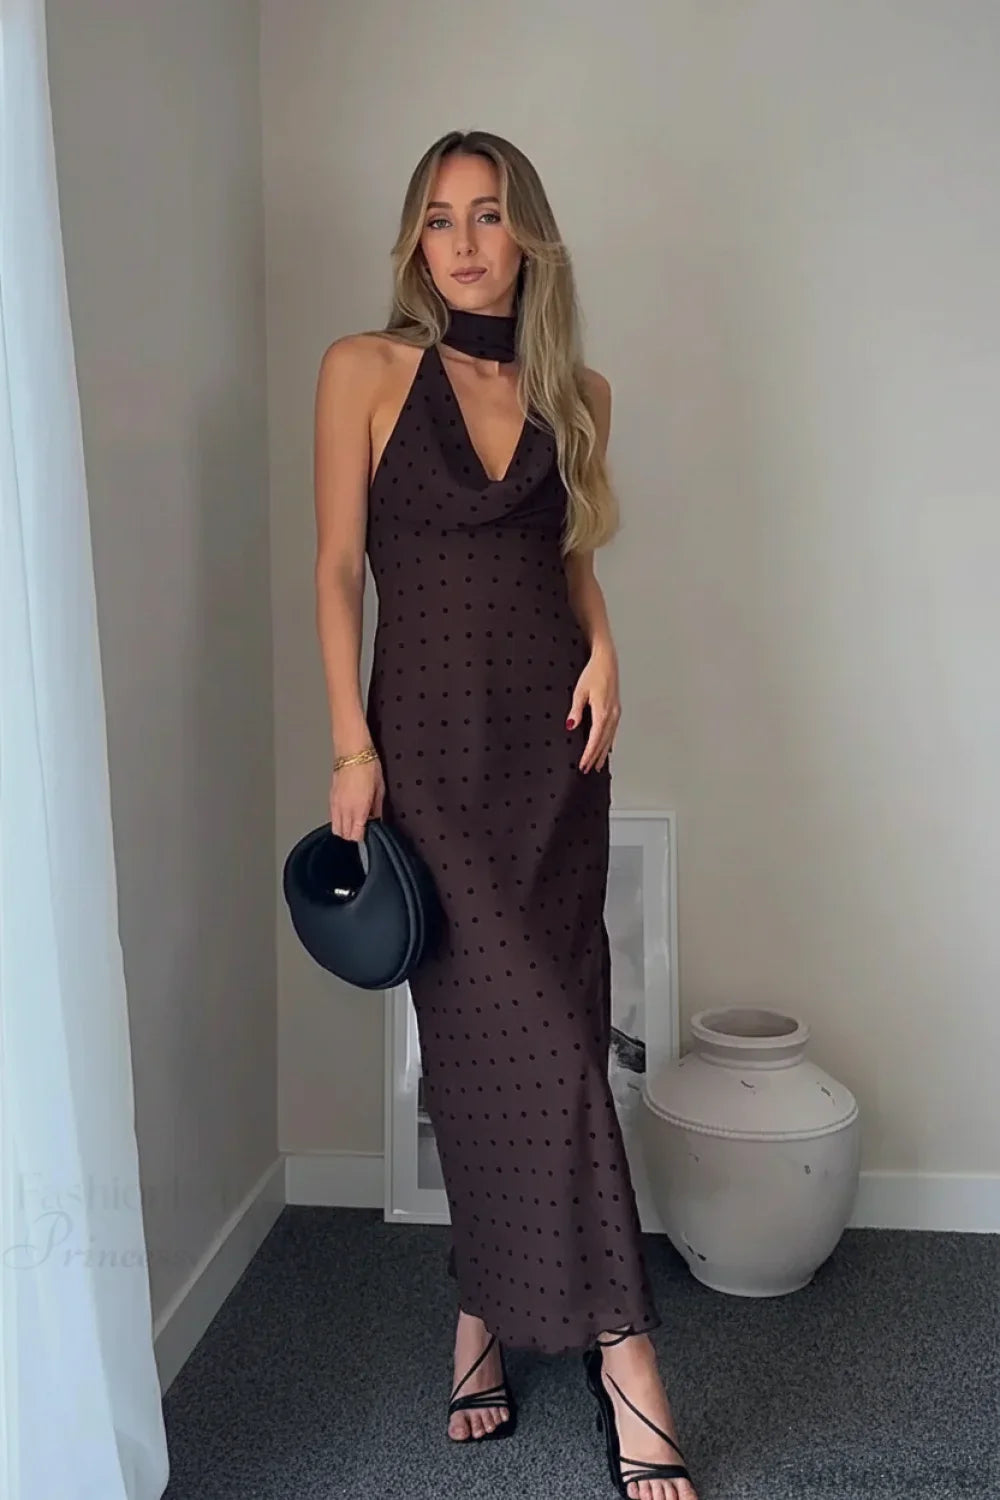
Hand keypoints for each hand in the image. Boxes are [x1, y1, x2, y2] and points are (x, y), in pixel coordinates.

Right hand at [329, 750, 384, 841]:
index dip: (362, 838)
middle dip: (353, 835)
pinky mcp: (331, 797)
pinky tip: (347, 813)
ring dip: (345, 828)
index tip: (368, 833)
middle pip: (344, 834)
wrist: (352, 751)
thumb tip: (376, 818)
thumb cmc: (368, 766)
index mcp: (358, 809)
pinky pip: (332, 816)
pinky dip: (339, 819)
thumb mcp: (379, 789)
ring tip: (354, 822)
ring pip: (336, 827)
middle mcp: (345, 809)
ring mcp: (336, 804)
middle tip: (362, 828)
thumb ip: (377, 808)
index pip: (355, 835)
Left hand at [567, 646, 620, 772]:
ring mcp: (616, 712)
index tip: (583, 764)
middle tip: (587, 770)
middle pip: (603, 742)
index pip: (595, 739)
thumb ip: (576, 710)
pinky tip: (606, 748)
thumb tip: (571, 726)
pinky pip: (613, 731)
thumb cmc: (594, 673)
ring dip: (602, 752)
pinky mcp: (616, 709)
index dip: (589, 753)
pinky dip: (608, 742)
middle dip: (595, 757)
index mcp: (603, 711)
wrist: (607, 660)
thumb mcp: (579, 691)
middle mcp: (612, 714)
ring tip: (597, 765)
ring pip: (610, 738)